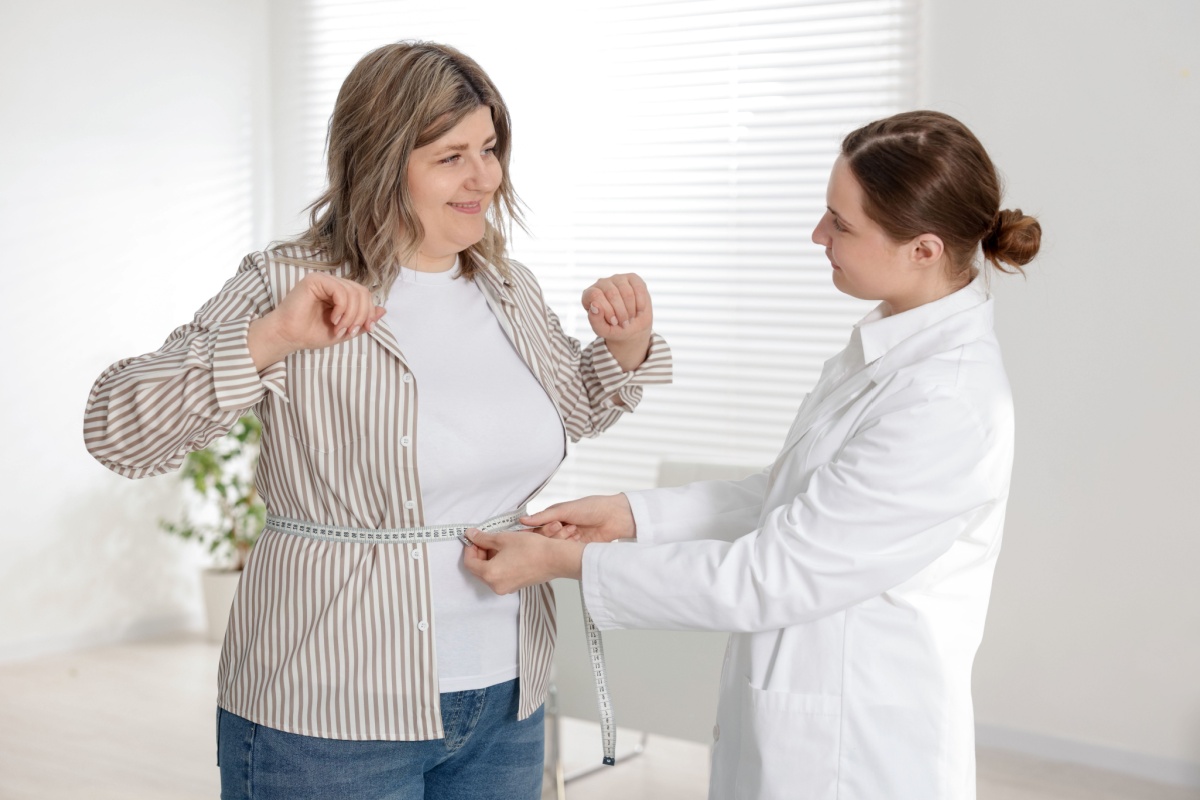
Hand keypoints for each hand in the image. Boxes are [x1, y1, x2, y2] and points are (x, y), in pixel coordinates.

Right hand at [249, 273, 385, 367]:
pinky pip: (340, 291)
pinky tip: (333, 319)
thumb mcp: (345, 330)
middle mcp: (333, 284)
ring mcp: (324, 280)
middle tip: (350, 332)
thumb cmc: (311, 333)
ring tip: (339, 329)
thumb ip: (362, 321)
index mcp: (340, 293)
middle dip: (361, 315)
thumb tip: (383, 310)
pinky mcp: (315, 280)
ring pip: (353, 292)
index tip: (365, 329)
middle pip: (362, 293)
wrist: (289, 337)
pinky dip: (342, 308)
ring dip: (351, 316)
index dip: (369, 313)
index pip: (365, 295)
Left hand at [463, 530, 585, 594]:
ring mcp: (507, 588)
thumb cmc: (532, 549)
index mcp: (490, 574)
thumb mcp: (503, 538)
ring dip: (490, 558)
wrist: (555, 559)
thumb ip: (483, 538)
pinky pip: (501, 576)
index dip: (469, 548)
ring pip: (490, 572)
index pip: (470, 563)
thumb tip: (471, 535)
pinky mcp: (516, 586)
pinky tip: (508, 552)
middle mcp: (496, 585)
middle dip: (480, 553)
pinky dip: (499, 564)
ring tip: (499, 544)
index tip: (474, 538)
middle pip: (479, 569)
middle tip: (486, 539)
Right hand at [521, 494, 634, 543]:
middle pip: (545, 539)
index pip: (537, 528)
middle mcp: (560, 528)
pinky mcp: (577, 549)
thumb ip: (543, 517)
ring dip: (562, 541)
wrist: (615, 517)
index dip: (535, 531)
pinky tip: (576, 542)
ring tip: (574, 531)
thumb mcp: (565, 509)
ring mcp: (569, 539)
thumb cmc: (592, 507)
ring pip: (556, 546)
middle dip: (552, 535)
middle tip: (562, 528)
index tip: (533, 533)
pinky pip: (567, 552)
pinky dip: (569, 548)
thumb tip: (523, 520)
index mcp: (555, 517)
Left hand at [582, 274, 652, 369]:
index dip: (607, 310)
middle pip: (612, 294)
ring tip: (630, 318)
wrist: (632, 327)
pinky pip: (639, 289)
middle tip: (624, 323)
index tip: (614, 322)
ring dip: (631, 310)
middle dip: (621, 313)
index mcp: (589, 295)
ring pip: (626, 292)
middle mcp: (601, 283)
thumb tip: (595, 306)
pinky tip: (638, 310)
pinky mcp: (632, 278)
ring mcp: (617, 279)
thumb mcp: (603, 329)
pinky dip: (640, 304)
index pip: (595, 295)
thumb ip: (595, 320)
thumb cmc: (614, 328)